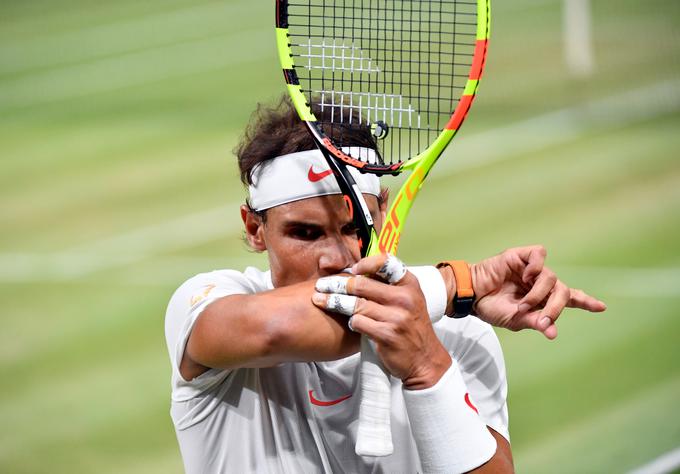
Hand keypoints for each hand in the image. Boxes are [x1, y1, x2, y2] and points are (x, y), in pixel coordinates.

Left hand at [312, 254, 450, 388]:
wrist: (425, 359)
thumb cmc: (411, 326)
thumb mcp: (409, 299)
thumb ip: (388, 285)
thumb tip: (358, 269)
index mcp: (409, 284)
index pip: (385, 263)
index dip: (365, 264)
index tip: (351, 269)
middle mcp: (404, 298)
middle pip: (361, 284)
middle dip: (336, 284)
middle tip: (321, 285)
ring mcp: (396, 317)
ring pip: (355, 304)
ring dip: (334, 302)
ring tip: (319, 300)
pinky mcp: (387, 335)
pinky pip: (358, 323)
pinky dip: (351, 322)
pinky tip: (350, 323)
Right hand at [471, 245, 605, 338]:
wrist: (472, 295)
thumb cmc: (492, 308)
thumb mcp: (516, 320)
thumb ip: (535, 323)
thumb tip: (552, 332)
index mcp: (542, 299)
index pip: (569, 298)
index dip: (585, 301)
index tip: (601, 307)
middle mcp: (540, 283)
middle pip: (563, 291)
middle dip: (557, 307)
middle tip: (543, 319)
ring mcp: (531, 269)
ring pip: (551, 277)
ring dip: (539, 294)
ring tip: (522, 304)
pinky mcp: (521, 256)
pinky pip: (540, 256)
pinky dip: (537, 267)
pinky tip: (525, 276)